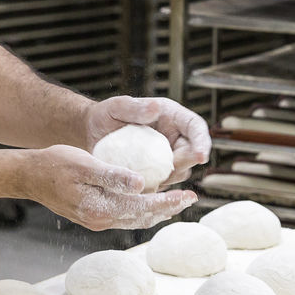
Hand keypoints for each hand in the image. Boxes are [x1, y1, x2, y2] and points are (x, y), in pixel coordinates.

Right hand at [23, 145, 196, 230]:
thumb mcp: (85, 164)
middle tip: (190, 198)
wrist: (30, 176)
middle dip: (168, 208)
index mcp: (100, 208)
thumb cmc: (55, 164)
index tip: (188, 196)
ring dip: (156, 210)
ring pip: (135, 219)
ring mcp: (96, 220)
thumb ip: (113, 175)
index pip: (143, 206)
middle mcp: (100, 219)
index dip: (168, 202)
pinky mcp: (93, 215)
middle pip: (143, 217)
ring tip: (176, 201)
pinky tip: (148, 199)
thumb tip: (141, 183)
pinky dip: (141, 209)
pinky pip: (124, 215)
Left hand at [86, 96, 211, 188]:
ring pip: (181, 172)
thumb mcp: (117, 107)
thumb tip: (155, 107)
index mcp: (171, 117)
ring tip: (149, 175)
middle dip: (187, 162)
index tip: (201, 155)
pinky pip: (163, 183)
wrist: (92, 134)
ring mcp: (165, 156)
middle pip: (192, 153)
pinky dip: (156, 187)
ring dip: (171, 177)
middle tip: (171, 167)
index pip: (195, 127)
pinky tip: (141, 187)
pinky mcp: (155, 173)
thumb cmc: (105, 116)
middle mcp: (173, 137)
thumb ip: (134, 107)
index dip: (202, 141)